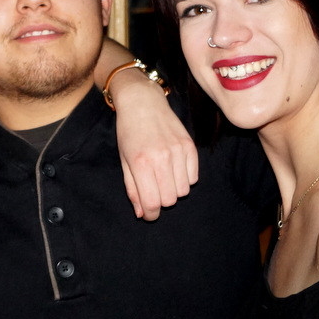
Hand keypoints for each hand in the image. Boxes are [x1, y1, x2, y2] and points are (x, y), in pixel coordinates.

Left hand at [110, 77, 197, 219]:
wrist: (142, 103)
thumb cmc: (129, 132)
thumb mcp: (124, 161)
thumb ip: (133, 189)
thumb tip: (142, 213)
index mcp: (141, 164)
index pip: (152, 203)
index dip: (150, 214)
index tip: (149, 214)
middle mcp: (161, 158)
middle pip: (170, 200)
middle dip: (161, 201)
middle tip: (154, 191)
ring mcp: (178, 151)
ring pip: (184, 191)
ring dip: (174, 190)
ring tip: (163, 177)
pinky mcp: (190, 146)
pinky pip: (194, 177)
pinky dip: (185, 178)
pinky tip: (174, 168)